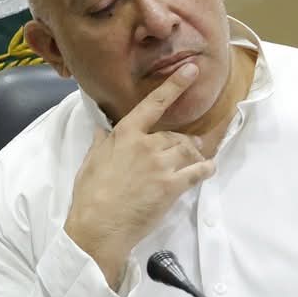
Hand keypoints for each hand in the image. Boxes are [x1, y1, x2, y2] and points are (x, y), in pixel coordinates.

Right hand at [63, 62, 215, 289]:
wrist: (99, 226)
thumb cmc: (90, 195)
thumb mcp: (90, 162)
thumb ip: (101, 143)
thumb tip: (102, 130)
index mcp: (125, 135)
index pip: (153, 104)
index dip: (174, 86)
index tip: (191, 70)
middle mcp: (146, 145)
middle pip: (176, 136)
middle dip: (182, 144)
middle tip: (184, 152)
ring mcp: (161, 165)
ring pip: (189, 151)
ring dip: (194, 155)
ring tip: (197, 160)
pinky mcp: (172, 186)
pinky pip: (198, 171)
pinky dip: (205, 169)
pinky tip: (208, 169)